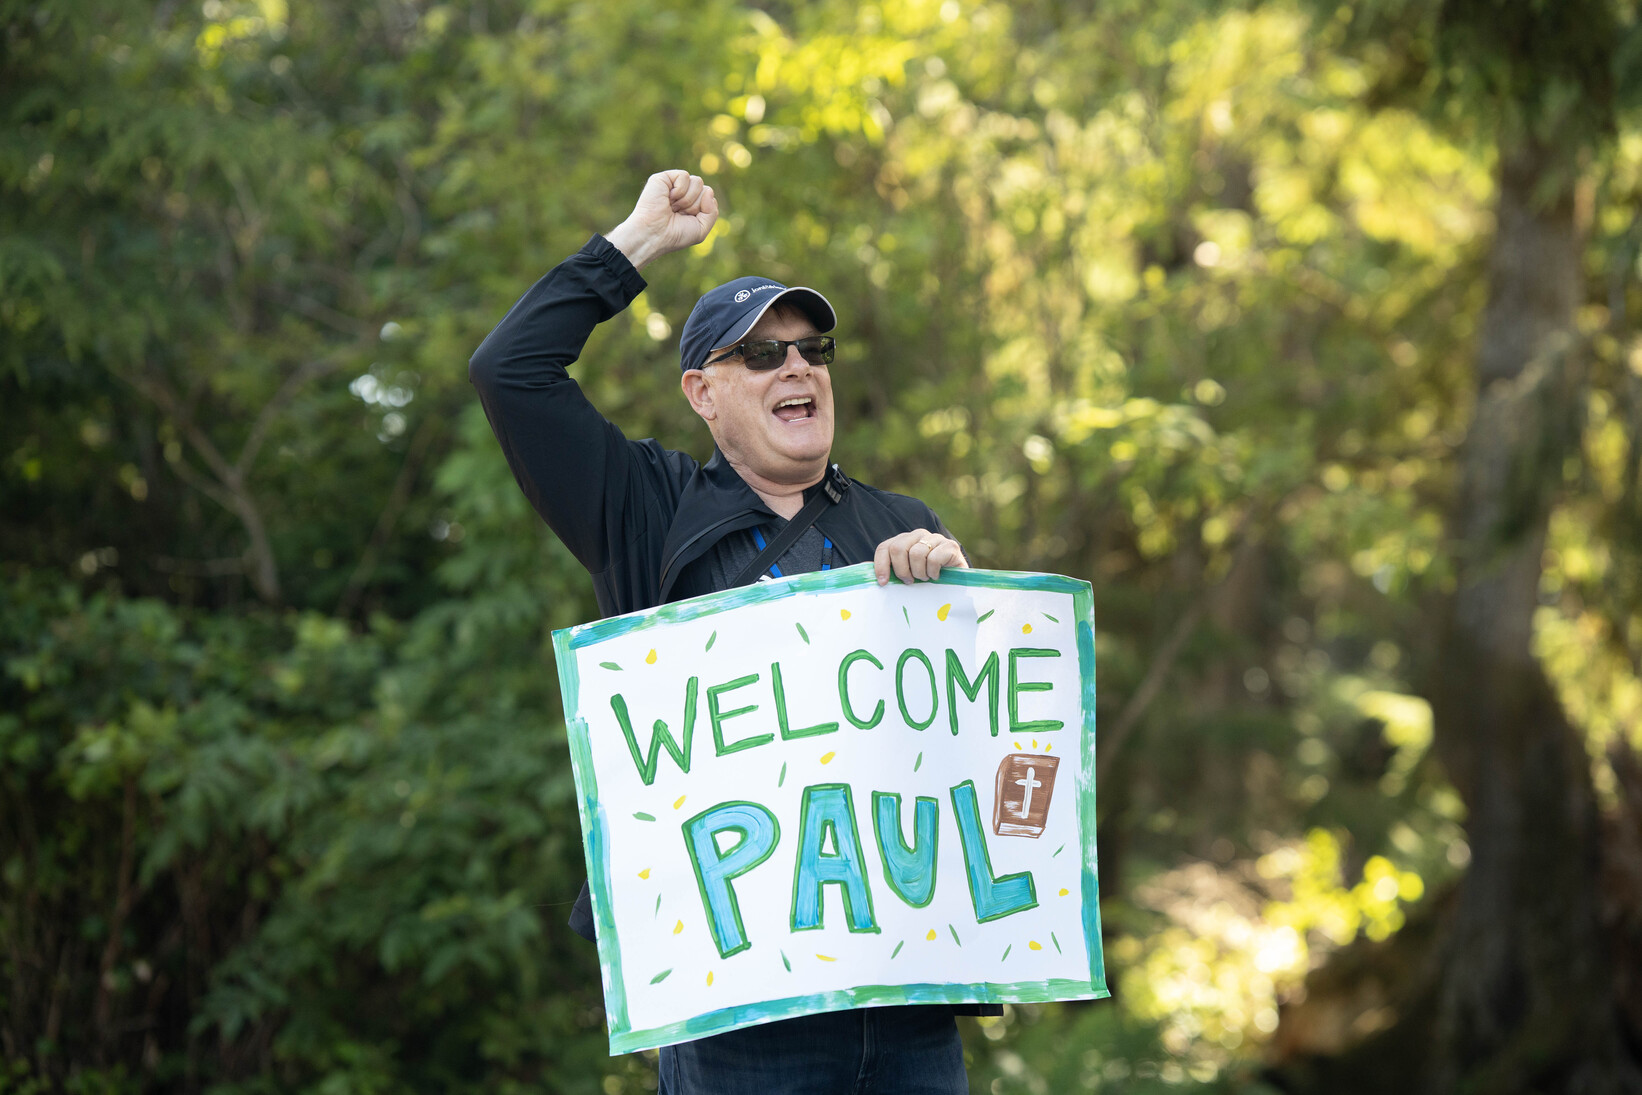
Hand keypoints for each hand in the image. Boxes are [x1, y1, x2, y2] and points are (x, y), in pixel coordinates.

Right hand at [604, 170, 718, 269]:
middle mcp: (684, 193)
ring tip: (673, 207)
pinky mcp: (664, 178)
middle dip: (696, 205)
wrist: (655, 234)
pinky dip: (680, 189)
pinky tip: (669, 198)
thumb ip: (712, 212)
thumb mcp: (701, 229)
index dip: (703, 210)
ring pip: (698, 181)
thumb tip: (709, 190)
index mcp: (692, 204)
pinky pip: (685, 176)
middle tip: (679, 214)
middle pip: (705, 189)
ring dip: (688, 199)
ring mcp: (674, 185)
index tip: (688, 219)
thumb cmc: (675, 235)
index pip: (709, 197)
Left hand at [873, 529, 968, 585]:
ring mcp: (935, 538)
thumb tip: (879, 580)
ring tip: (926, 578)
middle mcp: (918, 535)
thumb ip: (894, 572)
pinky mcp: (950, 545)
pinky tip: (937, 576)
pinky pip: (934, 558)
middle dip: (901, 570)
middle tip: (909, 581)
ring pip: (916, 554)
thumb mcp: (908, 574)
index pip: (885, 547)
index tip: (883, 582)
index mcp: (904, 540)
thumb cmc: (929, 579)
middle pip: (898, 548)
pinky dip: (933, 572)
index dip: (881, 565)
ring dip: (919, 572)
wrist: (958, 581)